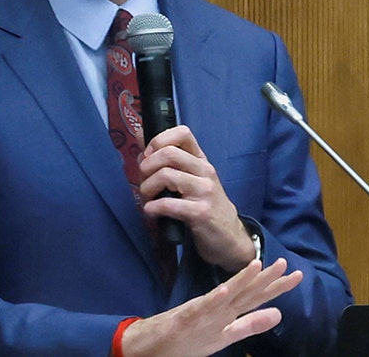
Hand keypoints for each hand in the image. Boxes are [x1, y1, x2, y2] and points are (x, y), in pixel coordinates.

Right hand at [121, 258, 302, 356]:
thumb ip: (250, 325)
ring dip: (241, 279)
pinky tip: (225, 288)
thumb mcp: (225, 336)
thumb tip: (279, 314)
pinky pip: (202, 307)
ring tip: (258, 265)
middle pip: (247, 292)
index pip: (258, 297)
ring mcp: (203, 311)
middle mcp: (220, 307)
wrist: (153, 344)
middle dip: (267, 279)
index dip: (277, 286)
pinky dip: (214, 298)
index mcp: (229, 311)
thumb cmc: (188, 338)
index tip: (297, 275)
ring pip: (226, 294)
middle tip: (286, 264)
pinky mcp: (187, 316)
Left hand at [139, 125, 255, 270]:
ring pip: (166, 175)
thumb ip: (169, 159)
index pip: (182, 133)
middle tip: (144, 181)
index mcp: (200, 160)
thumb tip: (140, 135)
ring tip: (147, 199)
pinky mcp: (200, 213)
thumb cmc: (204, 205)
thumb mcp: (191, 178)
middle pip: (169, 153)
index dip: (159, 140)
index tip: (149, 156)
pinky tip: (151, 211)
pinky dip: (153, 208)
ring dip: (147, 188)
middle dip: (147, 167)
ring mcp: (204, 191)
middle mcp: (204, 171)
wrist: (228, 236)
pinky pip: (169, 204)